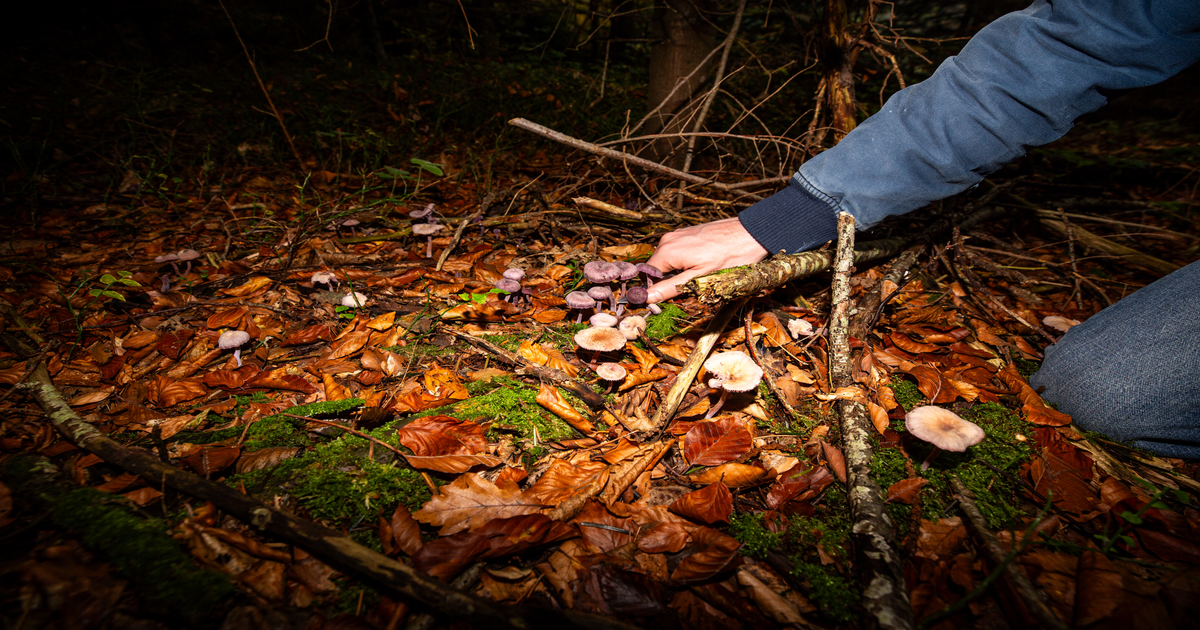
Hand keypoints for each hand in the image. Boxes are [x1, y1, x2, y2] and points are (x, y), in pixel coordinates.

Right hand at [645, 217, 768, 302]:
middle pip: (657, 268)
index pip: (647, 275)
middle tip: (685, 291)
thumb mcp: (700, 278)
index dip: (652, 290)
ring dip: (677, 273)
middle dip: (666, 281)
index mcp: (667, 250)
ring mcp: (679, 234)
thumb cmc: (731, 256)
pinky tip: (702, 266)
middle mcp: (668, 239)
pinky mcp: (689, 232)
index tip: (663, 301)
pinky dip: (684, 263)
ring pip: (668, 260)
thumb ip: (671, 288)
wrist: (752, 233)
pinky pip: (678, 252)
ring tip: (698, 277)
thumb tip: (648, 297)